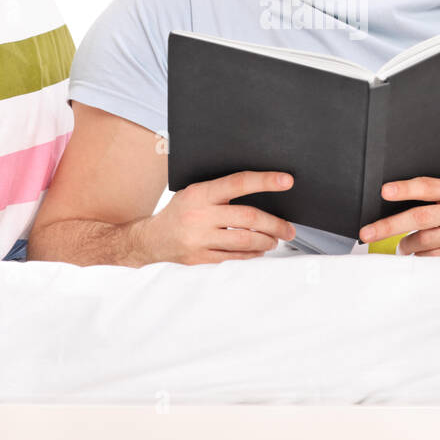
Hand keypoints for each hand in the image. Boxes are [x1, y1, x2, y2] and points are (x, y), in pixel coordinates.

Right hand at [134, 171, 296, 264]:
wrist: (151, 239)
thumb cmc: (179, 212)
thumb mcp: (194, 192)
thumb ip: (221, 191)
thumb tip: (260, 192)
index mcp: (200, 193)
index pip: (239, 183)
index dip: (265, 181)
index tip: (286, 181)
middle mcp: (200, 215)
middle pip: (249, 217)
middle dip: (275, 224)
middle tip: (289, 229)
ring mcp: (199, 239)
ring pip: (245, 240)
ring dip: (266, 241)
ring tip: (275, 240)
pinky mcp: (200, 258)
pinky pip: (234, 257)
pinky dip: (251, 254)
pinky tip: (258, 250)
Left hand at [358, 177, 439, 255]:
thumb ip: (435, 195)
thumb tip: (396, 200)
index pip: (428, 187)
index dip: (405, 188)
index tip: (385, 191)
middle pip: (421, 217)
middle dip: (389, 225)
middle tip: (367, 232)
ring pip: (426, 240)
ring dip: (406, 244)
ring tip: (401, 246)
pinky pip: (438, 257)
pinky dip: (423, 256)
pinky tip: (418, 254)